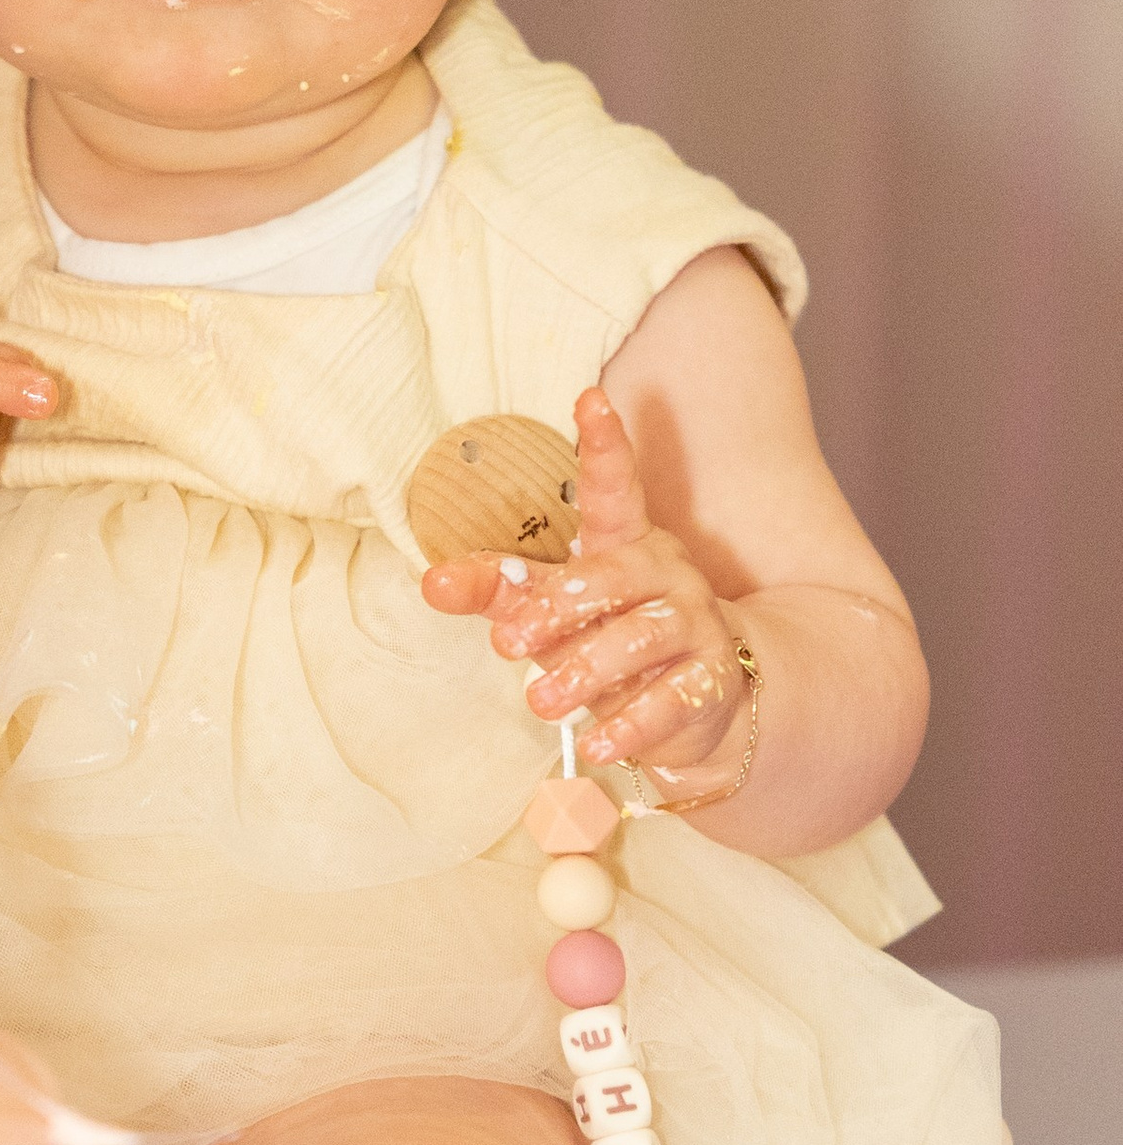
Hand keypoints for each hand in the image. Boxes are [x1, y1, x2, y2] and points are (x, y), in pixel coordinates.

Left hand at [420, 385, 746, 782]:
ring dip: (586, 673)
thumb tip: (433, 581)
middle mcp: (665, 574)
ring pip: (640, 639)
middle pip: (611, 577)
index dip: (604, 447)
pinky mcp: (712, 680)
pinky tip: (600, 746)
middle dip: (556, 608)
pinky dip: (632, 726)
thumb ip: (500, 591)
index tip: (590, 398)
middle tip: (507, 644)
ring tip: (540, 704)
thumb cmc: (611, 635)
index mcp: (625, 542)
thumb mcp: (555, 609)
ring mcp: (695, 625)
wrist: (700, 700)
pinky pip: (672, 700)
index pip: (614, 489)